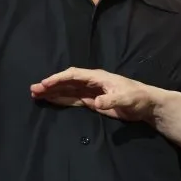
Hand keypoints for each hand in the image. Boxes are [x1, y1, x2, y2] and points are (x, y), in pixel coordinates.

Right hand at [30, 68, 156, 120]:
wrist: (147, 105)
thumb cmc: (138, 97)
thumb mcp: (126, 99)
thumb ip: (111, 101)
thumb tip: (96, 103)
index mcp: (98, 77)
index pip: (74, 75)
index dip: (59, 78)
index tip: (45, 84)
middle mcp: (92, 82)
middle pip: (67, 81)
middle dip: (50, 85)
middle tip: (33, 90)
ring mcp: (92, 92)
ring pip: (68, 90)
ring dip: (53, 92)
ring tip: (36, 95)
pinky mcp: (93, 102)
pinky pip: (74, 99)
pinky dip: (61, 100)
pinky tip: (51, 101)